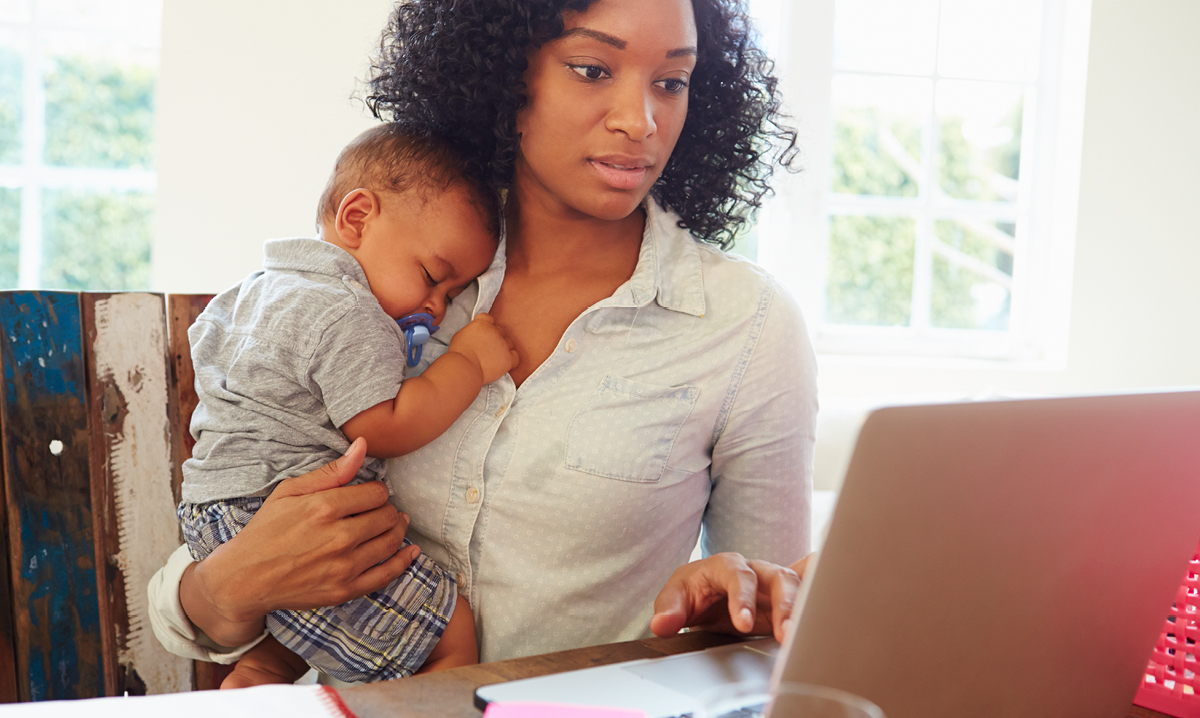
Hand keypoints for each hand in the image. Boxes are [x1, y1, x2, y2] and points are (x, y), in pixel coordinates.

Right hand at [182, 438, 418, 644]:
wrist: (244, 578)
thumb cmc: (266, 530)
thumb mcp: (290, 491)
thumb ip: (331, 471)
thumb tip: (363, 446)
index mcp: (324, 508)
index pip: (376, 493)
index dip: (376, 491)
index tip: (369, 494)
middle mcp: (338, 537)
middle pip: (386, 516)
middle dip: (387, 510)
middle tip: (381, 509)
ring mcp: (343, 567)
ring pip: (390, 542)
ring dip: (397, 530)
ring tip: (394, 524)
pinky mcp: (345, 590)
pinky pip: (386, 574)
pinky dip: (403, 562)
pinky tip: (410, 552)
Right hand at [447, 313, 518, 383]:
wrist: (464, 367)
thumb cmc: (459, 354)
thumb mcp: (462, 335)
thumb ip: (473, 331)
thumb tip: (476, 335)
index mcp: (482, 323)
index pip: (488, 319)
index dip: (486, 326)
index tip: (482, 334)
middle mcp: (495, 331)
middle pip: (499, 331)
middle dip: (494, 338)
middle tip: (486, 349)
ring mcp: (503, 344)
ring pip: (508, 343)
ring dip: (503, 348)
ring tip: (492, 358)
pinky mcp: (508, 358)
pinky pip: (515, 356)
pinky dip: (511, 359)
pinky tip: (503, 363)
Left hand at [650, 552, 811, 642]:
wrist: (706, 593)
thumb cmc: (693, 591)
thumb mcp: (675, 598)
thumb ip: (669, 610)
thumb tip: (661, 625)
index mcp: (726, 565)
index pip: (739, 576)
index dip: (742, 598)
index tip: (742, 624)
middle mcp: (755, 570)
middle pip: (778, 577)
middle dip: (784, 605)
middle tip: (785, 633)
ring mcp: (773, 582)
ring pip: (797, 586)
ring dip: (802, 610)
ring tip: (800, 637)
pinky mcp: (786, 598)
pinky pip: (811, 586)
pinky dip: (825, 588)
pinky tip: (838, 600)